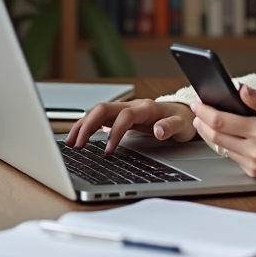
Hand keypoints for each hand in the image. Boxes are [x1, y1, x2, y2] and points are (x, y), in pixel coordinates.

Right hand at [64, 99, 195, 153]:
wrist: (184, 113)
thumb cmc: (183, 120)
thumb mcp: (182, 125)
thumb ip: (171, 127)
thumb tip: (159, 131)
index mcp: (146, 108)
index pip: (124, 116)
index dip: (115, 132)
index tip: (108, 150)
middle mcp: (132, 106)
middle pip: (104, 109)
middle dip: (88, 125)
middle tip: (78, 145)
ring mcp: (125, 109)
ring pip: (98, 112)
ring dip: (83, 125)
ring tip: (71, 142)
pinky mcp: (121, 116)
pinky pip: (100, 118)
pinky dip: (87, 126)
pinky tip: (78, 137)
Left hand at [191, 85, 255, 177]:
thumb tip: (239, 89)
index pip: (221, 121)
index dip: (205, 111)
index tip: (197, 102)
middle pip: (216, 136)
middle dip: (202, 123)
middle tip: (197, 111)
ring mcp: (255, 164)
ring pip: (221, 148)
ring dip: (210, 134)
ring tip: (205, 121)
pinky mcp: (255, 173)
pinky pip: (232, 157)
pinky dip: (225, 145)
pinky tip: (222, 134)